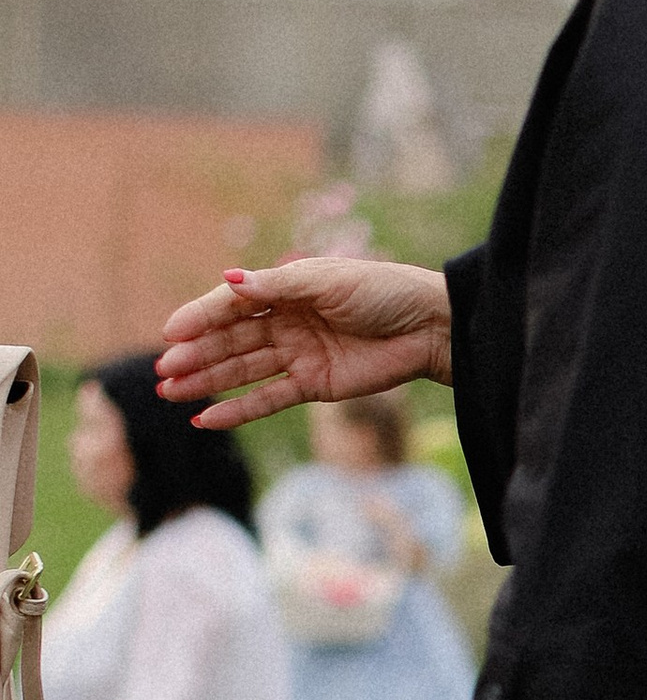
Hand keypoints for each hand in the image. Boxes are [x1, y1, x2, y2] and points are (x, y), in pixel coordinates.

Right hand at [156, 258, 454, 428]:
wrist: (430, 327)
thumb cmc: (383, 292)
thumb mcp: (328, 281)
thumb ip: (277, 287)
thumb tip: (228, 281)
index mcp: (286, 290)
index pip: (232, 305)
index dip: (200, 317)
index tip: (170, 332)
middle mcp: (286, 322)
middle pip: (231, 340)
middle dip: (196, 354)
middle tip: (163, 370)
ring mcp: (298, 355)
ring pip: (242, 370)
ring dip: (207, 381)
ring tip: (170, 392)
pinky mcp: (315, 386)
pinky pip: (269, 399)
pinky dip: (239, 409)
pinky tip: (206, 418)